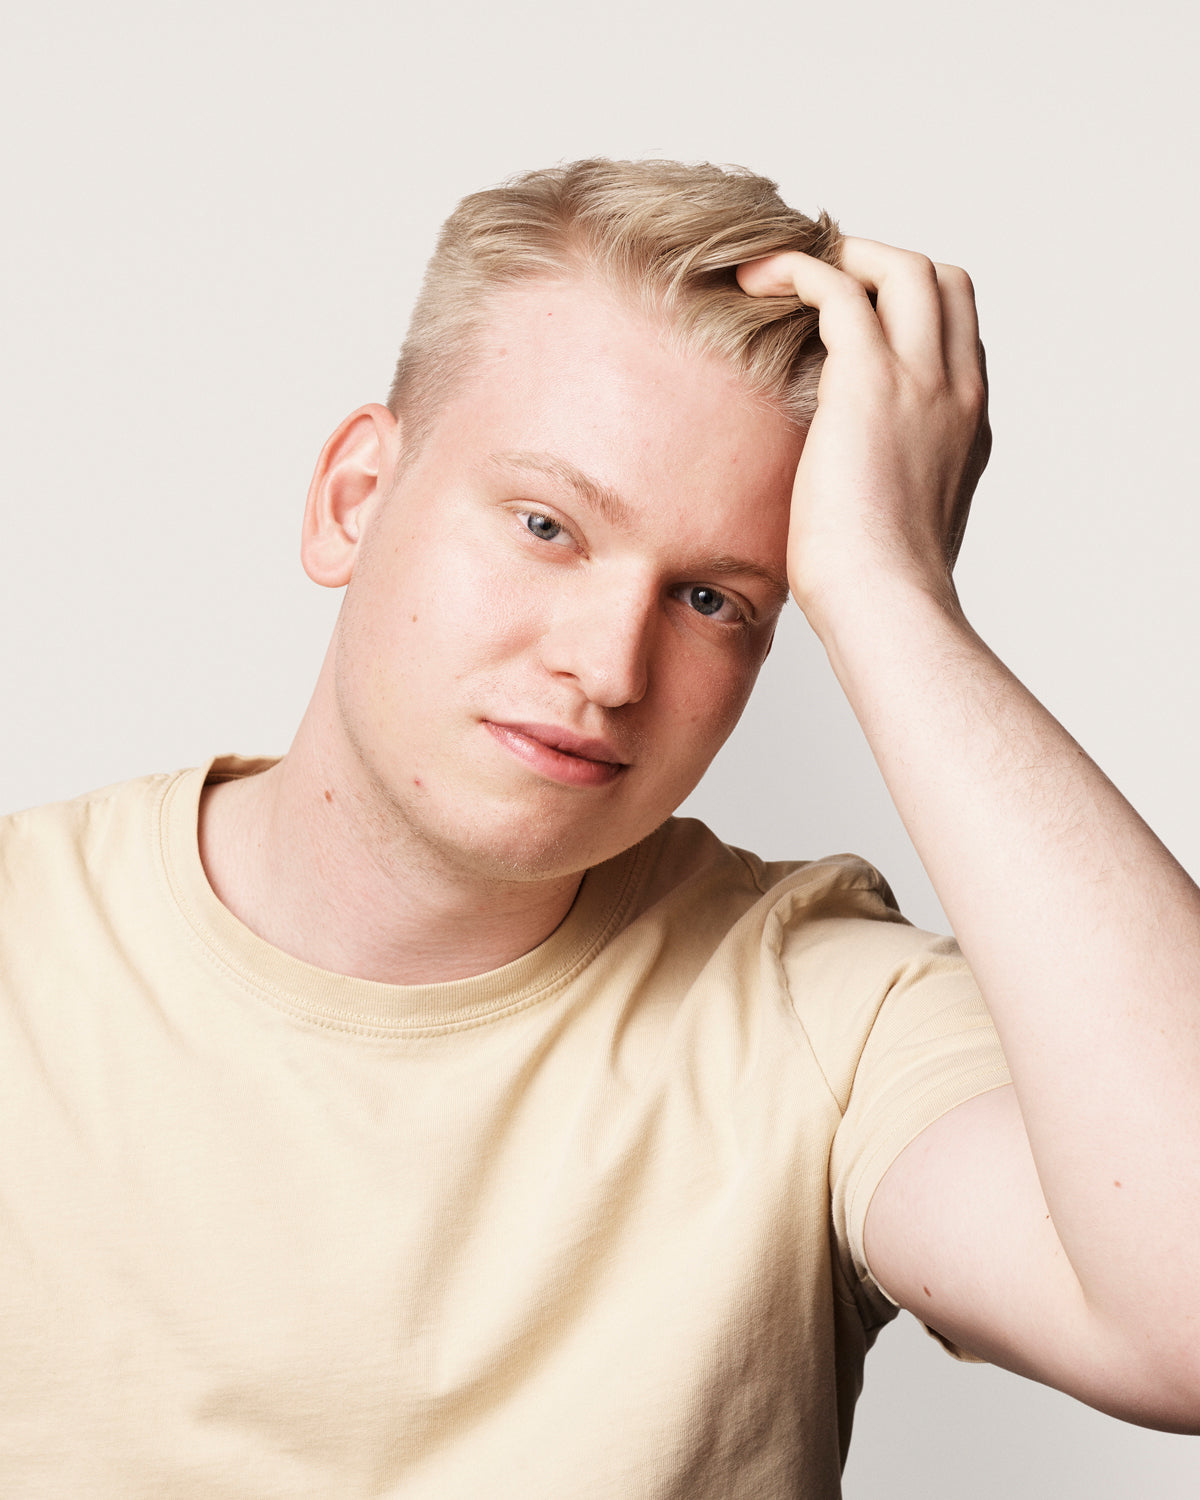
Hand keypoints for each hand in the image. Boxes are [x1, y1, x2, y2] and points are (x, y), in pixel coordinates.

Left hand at [738, 238, 990, 631]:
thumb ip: (890, 486)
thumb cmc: (879, 589)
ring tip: (781, 270)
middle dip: (880, 265)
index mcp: (967, 425)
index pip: (954, 332)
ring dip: (841, 255)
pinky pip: (836, 287)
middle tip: (817, 282)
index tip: (848, 316)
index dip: (904, 309)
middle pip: (941, 281)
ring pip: (901, 267)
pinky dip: (795, 270)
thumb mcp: (899, 525)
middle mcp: (957, 391)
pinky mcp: (871, 380)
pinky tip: (753, 280)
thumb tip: (848, 491)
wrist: (886, 604)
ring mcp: (923, 380)